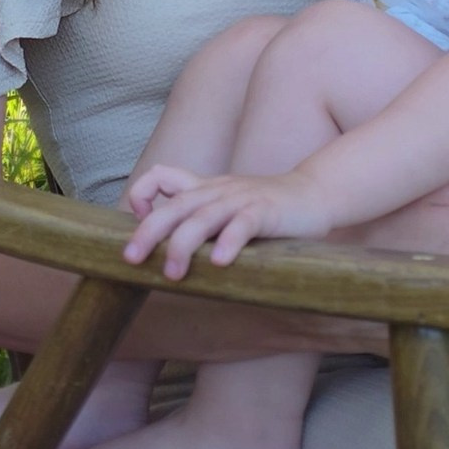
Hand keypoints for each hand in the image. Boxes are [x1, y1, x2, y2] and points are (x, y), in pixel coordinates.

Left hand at [125, 162, 332, 278]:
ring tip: (173, 272)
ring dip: (183, 244)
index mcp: (205, 188)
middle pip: (175, 205)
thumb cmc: (267, 208)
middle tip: (131, 258)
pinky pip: (245, 223)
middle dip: (149, 231)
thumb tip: (164, 247)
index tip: (138, 221)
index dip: (143, 195)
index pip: (162, 175)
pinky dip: (230, 241)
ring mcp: (243, 199)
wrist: (316, 194)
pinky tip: (219, 262)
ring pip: (204, 217)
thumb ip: (199, 218)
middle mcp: (218, 190)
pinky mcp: (268, 211)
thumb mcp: (225, 206)